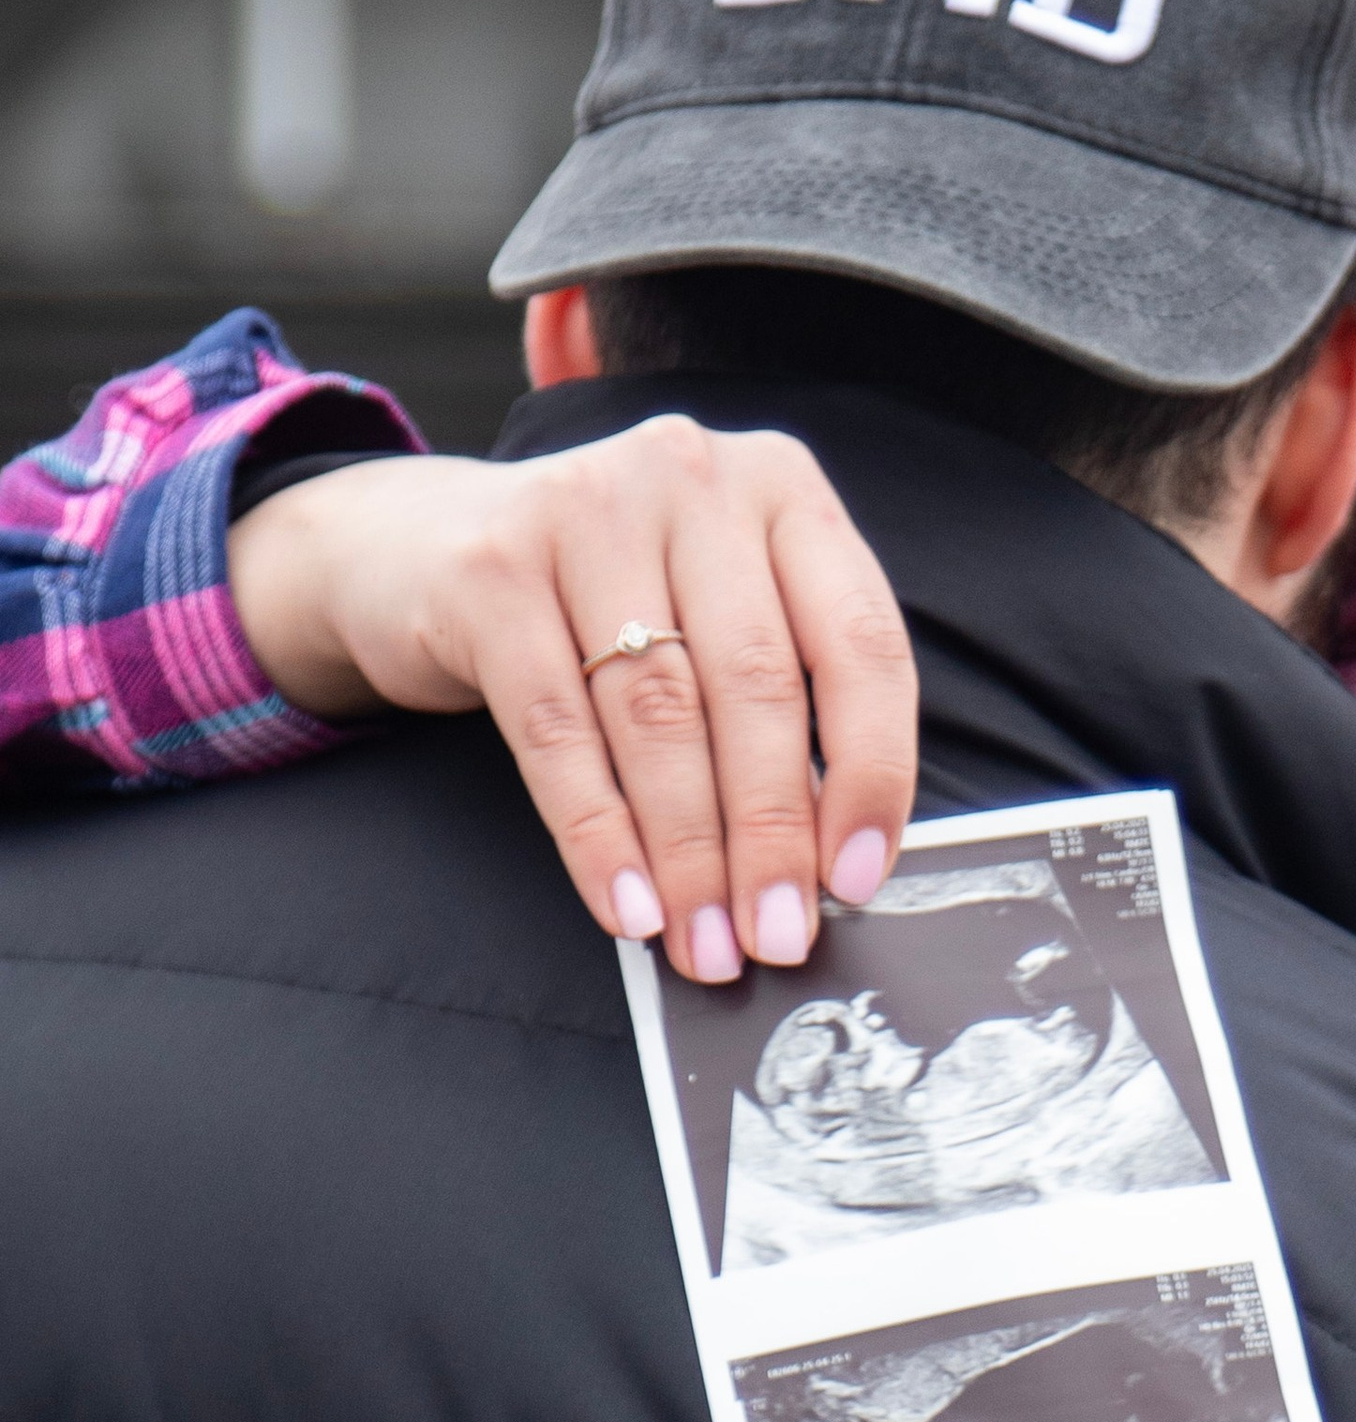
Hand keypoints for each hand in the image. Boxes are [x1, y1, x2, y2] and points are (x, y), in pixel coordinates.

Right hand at [229, 419, 916, 985]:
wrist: (418, 547)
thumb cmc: (606, 603)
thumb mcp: (714, 615)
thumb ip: (785, 702)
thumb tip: (828, 867)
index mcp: (782, 489)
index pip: (860, 643)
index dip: (871, 773)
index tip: (858, 879)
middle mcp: (692, 479)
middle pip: (757, 686)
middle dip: (770, 835)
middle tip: (775, 936)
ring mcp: (587, 510)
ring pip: (661, 714)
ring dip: (688, 852)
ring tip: (703, 941)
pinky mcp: (493, 570)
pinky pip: (559, 731)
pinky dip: (598, 835)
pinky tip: (625, 906)